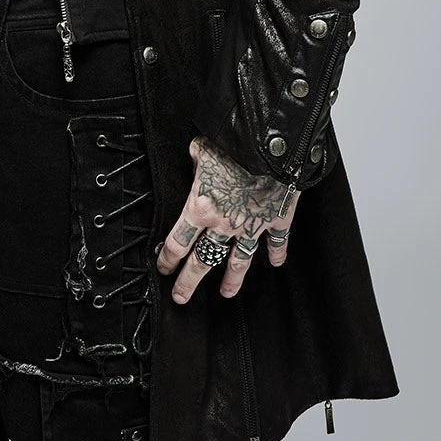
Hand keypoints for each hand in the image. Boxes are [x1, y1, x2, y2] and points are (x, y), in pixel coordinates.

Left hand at [155, 135, 299, 302]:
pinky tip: (275, 264)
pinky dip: (277, 254)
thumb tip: (195, 158)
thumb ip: (196, 162)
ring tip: (226, 293)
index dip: (168, 258)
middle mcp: (224, 223)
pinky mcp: (277, 220)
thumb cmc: (232, 144)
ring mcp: (252, 226)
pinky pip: (276, 243)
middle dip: (189, 282)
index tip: (163, 269)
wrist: (268, 144)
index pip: (178, 242)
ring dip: (232, 279)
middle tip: (181, 297)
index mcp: (200, 207)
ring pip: (239, 261)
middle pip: (202, 261)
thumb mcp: (202, 150)